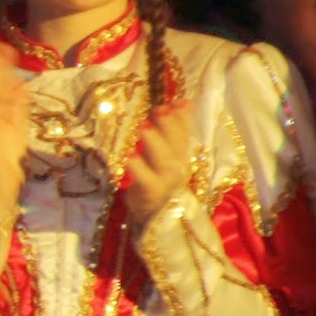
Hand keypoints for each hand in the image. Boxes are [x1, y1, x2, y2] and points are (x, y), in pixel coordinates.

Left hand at [124, 101, 192, 226]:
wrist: (156, 213)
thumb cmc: (159, 176)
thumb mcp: (169, 152)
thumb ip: (175, 128)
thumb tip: (184, 102)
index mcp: (182, 156)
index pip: (185, 134)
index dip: (182, 118)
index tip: (177, 103)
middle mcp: (177, 167)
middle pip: (176, 145)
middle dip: (169, 127)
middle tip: (160, 110)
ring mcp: (164, 181)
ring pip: (163, 162)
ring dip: (155, 144)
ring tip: (145, 127)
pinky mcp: (148, 192)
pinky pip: (144, 180)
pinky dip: (138, 168)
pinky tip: (129, 157)